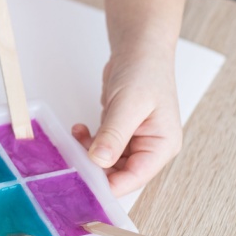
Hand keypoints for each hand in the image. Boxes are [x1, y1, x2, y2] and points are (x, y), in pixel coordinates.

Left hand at [72, 48, 182, 196]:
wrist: (139, 50)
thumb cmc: (145, 72)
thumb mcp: (129, 104)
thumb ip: (114, 134)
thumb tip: (100, 161)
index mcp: (162, 145)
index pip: (135, 177)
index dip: (110, 185)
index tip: (86, 185)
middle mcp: (150, 147)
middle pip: (119, 173)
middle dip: (95, 169)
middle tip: (73, 160)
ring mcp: (134, 140)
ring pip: (107, 162)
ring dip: (88, 154)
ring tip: (77, 136)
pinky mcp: (119, 133)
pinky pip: (100, 147)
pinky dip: (88, 141)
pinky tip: (79, 129)